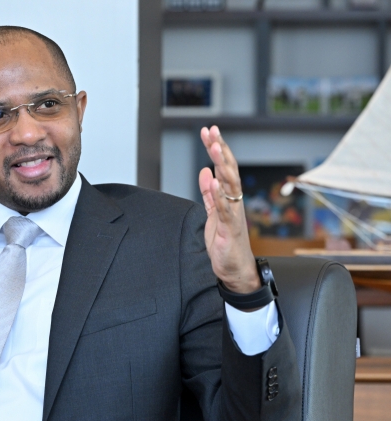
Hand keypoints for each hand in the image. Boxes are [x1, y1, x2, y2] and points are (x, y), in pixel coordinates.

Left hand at [198, 126, 259, 293]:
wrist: (235, 269)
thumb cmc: (226, 242)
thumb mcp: (212, 212)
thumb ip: (208, 193)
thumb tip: (205, 171)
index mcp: (229, 197)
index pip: (224, 167)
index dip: (217, 148)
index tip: (209, 131)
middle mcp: (234, 201)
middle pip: (229, 170)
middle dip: (220, 150)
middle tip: (213, 131)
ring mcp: (233, 213)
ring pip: (230, 185)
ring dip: (222, 165)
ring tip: (214, 148)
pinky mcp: (229, 228)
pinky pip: (225, 208)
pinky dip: (219, 194)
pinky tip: (214, 181)